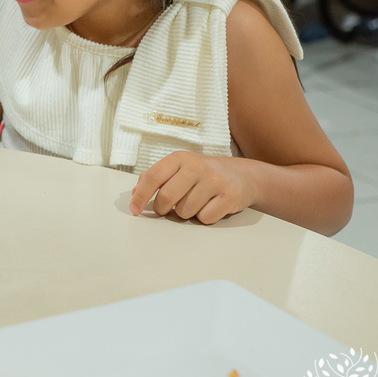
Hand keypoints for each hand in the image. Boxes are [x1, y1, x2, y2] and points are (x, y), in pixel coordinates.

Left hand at [128, 151, 256, 224]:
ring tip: (196, 202)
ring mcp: (214, 180)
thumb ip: (156, 178)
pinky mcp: (229, 196)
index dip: (140, 196)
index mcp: (180, 158)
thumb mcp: (179, 168)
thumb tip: (134, 192)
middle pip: (167, 197)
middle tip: (167, 209)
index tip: (134, 210)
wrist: (243, 175)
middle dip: (162, 209)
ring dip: (186, 213)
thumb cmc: (203, 174)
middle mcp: (196, 166)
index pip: (153, 177)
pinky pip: (204, 218)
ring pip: (185, 211)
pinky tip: (211, 206)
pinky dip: (204, 218)